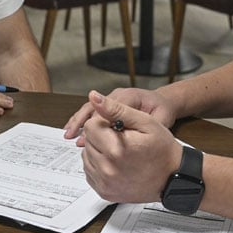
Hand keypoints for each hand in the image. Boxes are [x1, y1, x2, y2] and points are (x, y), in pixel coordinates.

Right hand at [63, 87, 178, 142]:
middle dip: (82, 122)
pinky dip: (83, 120)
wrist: (164, 101)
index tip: (89, 137)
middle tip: (72, 136)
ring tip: (69, 134)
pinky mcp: (110, 104)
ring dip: (79, 121)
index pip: (108, 109)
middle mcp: (118, 95)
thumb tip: (130, 133)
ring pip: (91, 108)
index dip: (97, 123)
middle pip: (95, 106)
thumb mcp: (161, 118)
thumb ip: (148, 125)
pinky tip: (75, 130)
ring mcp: (113, 99)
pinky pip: (93, 111)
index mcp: (129, 96)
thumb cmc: (163, 110)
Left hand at [79, 92, 182, 203]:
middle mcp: (108, 169)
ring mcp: (105, 183)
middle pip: (87, 142)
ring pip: (86, 157)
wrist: (172, 177)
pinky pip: (90, 173)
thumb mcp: (145, 122)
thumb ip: (116, 109)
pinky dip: (99, 166)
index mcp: (116, 149)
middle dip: (101, 137)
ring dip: (98, 151)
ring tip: (119, 152)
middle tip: (121, 140)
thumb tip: (94, 98)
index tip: (117, 128)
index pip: (90, 126)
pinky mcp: (104, 192)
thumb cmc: (162, 150)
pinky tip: (115, 163)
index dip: (104, 123)